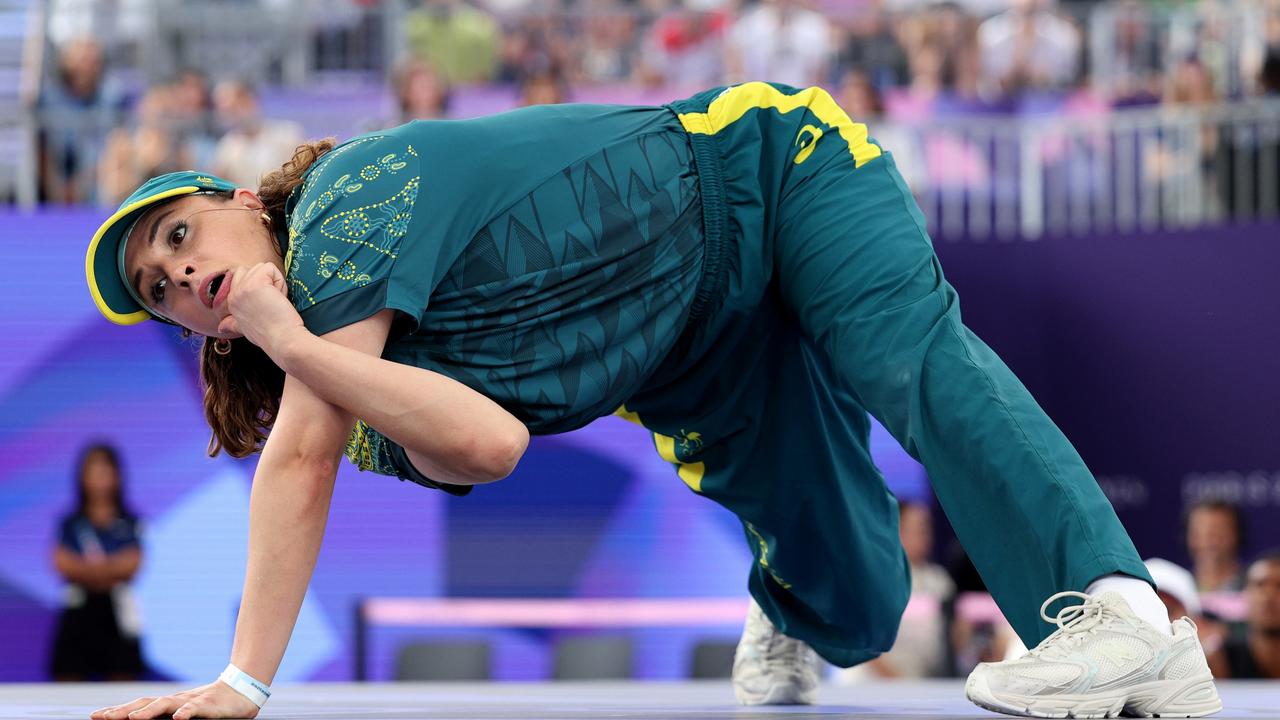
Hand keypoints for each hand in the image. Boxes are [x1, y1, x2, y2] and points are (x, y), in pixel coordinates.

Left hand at [90, 681, 258, 719]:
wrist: (241, 692)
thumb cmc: (211, 707)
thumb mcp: (186, 714)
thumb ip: (167, 718)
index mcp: (168, 704)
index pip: (138, 706)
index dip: (118, 710)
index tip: (96, 716)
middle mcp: (176, 701)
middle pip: (146, 703)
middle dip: (124, 711)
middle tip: (103, 718)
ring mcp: (191, 701)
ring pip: (167, 704)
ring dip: (149, 711)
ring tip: (133, 719)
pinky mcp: (209, 705)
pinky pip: (196, 708)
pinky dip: (187, 712)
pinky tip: (179, 718)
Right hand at [216, 262, 305, 357]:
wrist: (282, 341)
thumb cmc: (269, 335)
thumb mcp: (244, 329)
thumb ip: (232, 324)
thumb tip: (221, 328)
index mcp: (231, 302)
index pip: (242, 278)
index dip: (259, 288)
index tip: (265, 307)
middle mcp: (234, 294)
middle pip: (250, 270)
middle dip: (266, 281)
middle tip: (271, 302)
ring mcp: (243, 287)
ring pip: (262, 267)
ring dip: (274, 282)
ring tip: (275, 301)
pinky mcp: (256, 283)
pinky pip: (271, 268)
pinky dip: (280, 281)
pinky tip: (279, 298)